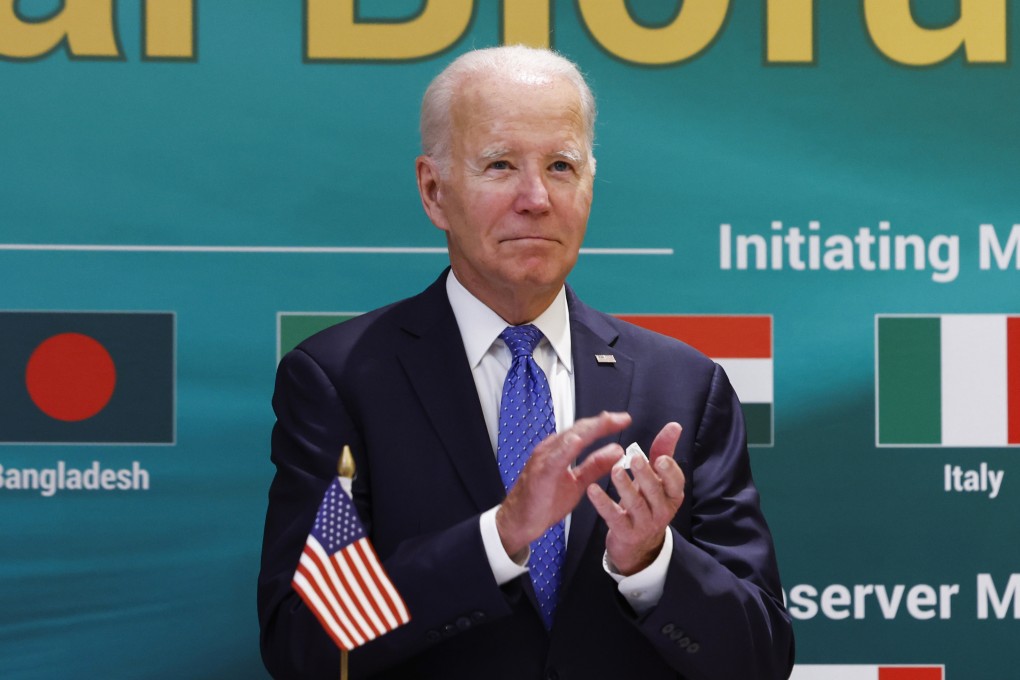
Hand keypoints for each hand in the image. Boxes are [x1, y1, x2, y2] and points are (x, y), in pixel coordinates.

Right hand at [496, 411, 630, 558]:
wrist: (519, 522)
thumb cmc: (543, 502)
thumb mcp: (577, 483)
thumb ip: (596, 466)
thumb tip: (616, 451)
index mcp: (560, 451)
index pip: (585, 431)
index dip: (605, 424)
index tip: (624, 420)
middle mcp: (551, 450)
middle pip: (578, 430)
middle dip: (601, 423)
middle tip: (623, 418)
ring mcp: (543, 460)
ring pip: (567, 439)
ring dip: (588, 430)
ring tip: (605, 422)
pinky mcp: (539, 474)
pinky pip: (554, 458)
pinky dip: (566, 448)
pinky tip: (578, 441)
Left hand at [587, 422, 684, 575]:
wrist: (637, 544)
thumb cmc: (648, 501)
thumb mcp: (657, 478)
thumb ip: (664, 451)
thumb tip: (674, 426)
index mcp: (672, 495)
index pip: (676, 483)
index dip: (670, 471)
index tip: (660, 458)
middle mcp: (661, 511)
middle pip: (655, 492)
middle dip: (645, 474)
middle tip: (635, 458)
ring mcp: (643, 524)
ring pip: (636, 505)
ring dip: (625, 487)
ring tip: (615, 470)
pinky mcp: (624, 532)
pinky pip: (614, 517)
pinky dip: (603, 503)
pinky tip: (593, 490)